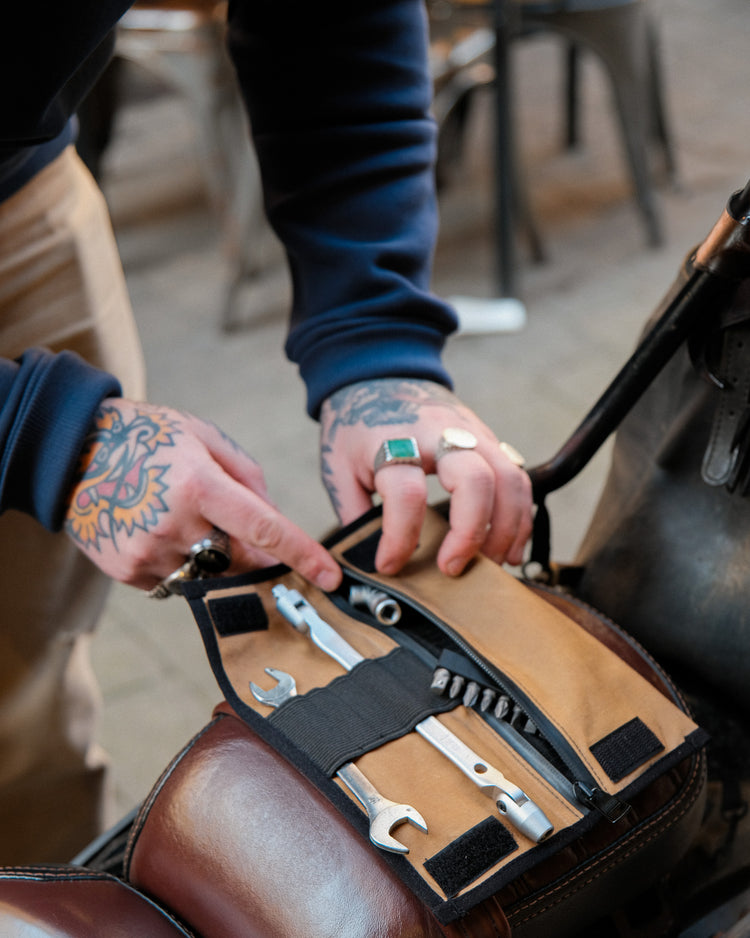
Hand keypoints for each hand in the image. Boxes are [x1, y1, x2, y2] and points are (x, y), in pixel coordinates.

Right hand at [64, 398, 341, 592]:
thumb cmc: (145, 437)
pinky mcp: (127, 570)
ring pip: (208, 575)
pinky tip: (157, 529)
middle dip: (251, 553)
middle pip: (239, 560)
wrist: (69, 450)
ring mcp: (148, 552)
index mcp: (199, 484)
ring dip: (212, 557)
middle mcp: (175, 523)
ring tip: (181, 517)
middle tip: (232, 528)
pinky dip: (179, 562)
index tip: (330, 577)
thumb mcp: (203, 437)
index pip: (264, 528)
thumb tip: (273, 520)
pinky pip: (174, 580)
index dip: (302, 554)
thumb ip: (248, 478)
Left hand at [319, 379, 532, 576]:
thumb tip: (365, 561)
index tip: (390, 565)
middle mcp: (439, 435)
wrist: (378, 373)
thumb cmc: (358, 424)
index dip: (400, 539)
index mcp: (393, 441)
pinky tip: (510, 548)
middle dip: (470, 534)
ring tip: (491, 565)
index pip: (406, 495)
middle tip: (452, 568)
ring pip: (509, 481)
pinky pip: (518, 478)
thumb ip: (354, 513)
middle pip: (475, 482)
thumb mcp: (337, 466)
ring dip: (507, 530)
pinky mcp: (489, 438)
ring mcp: (471, 433)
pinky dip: (521, 516)